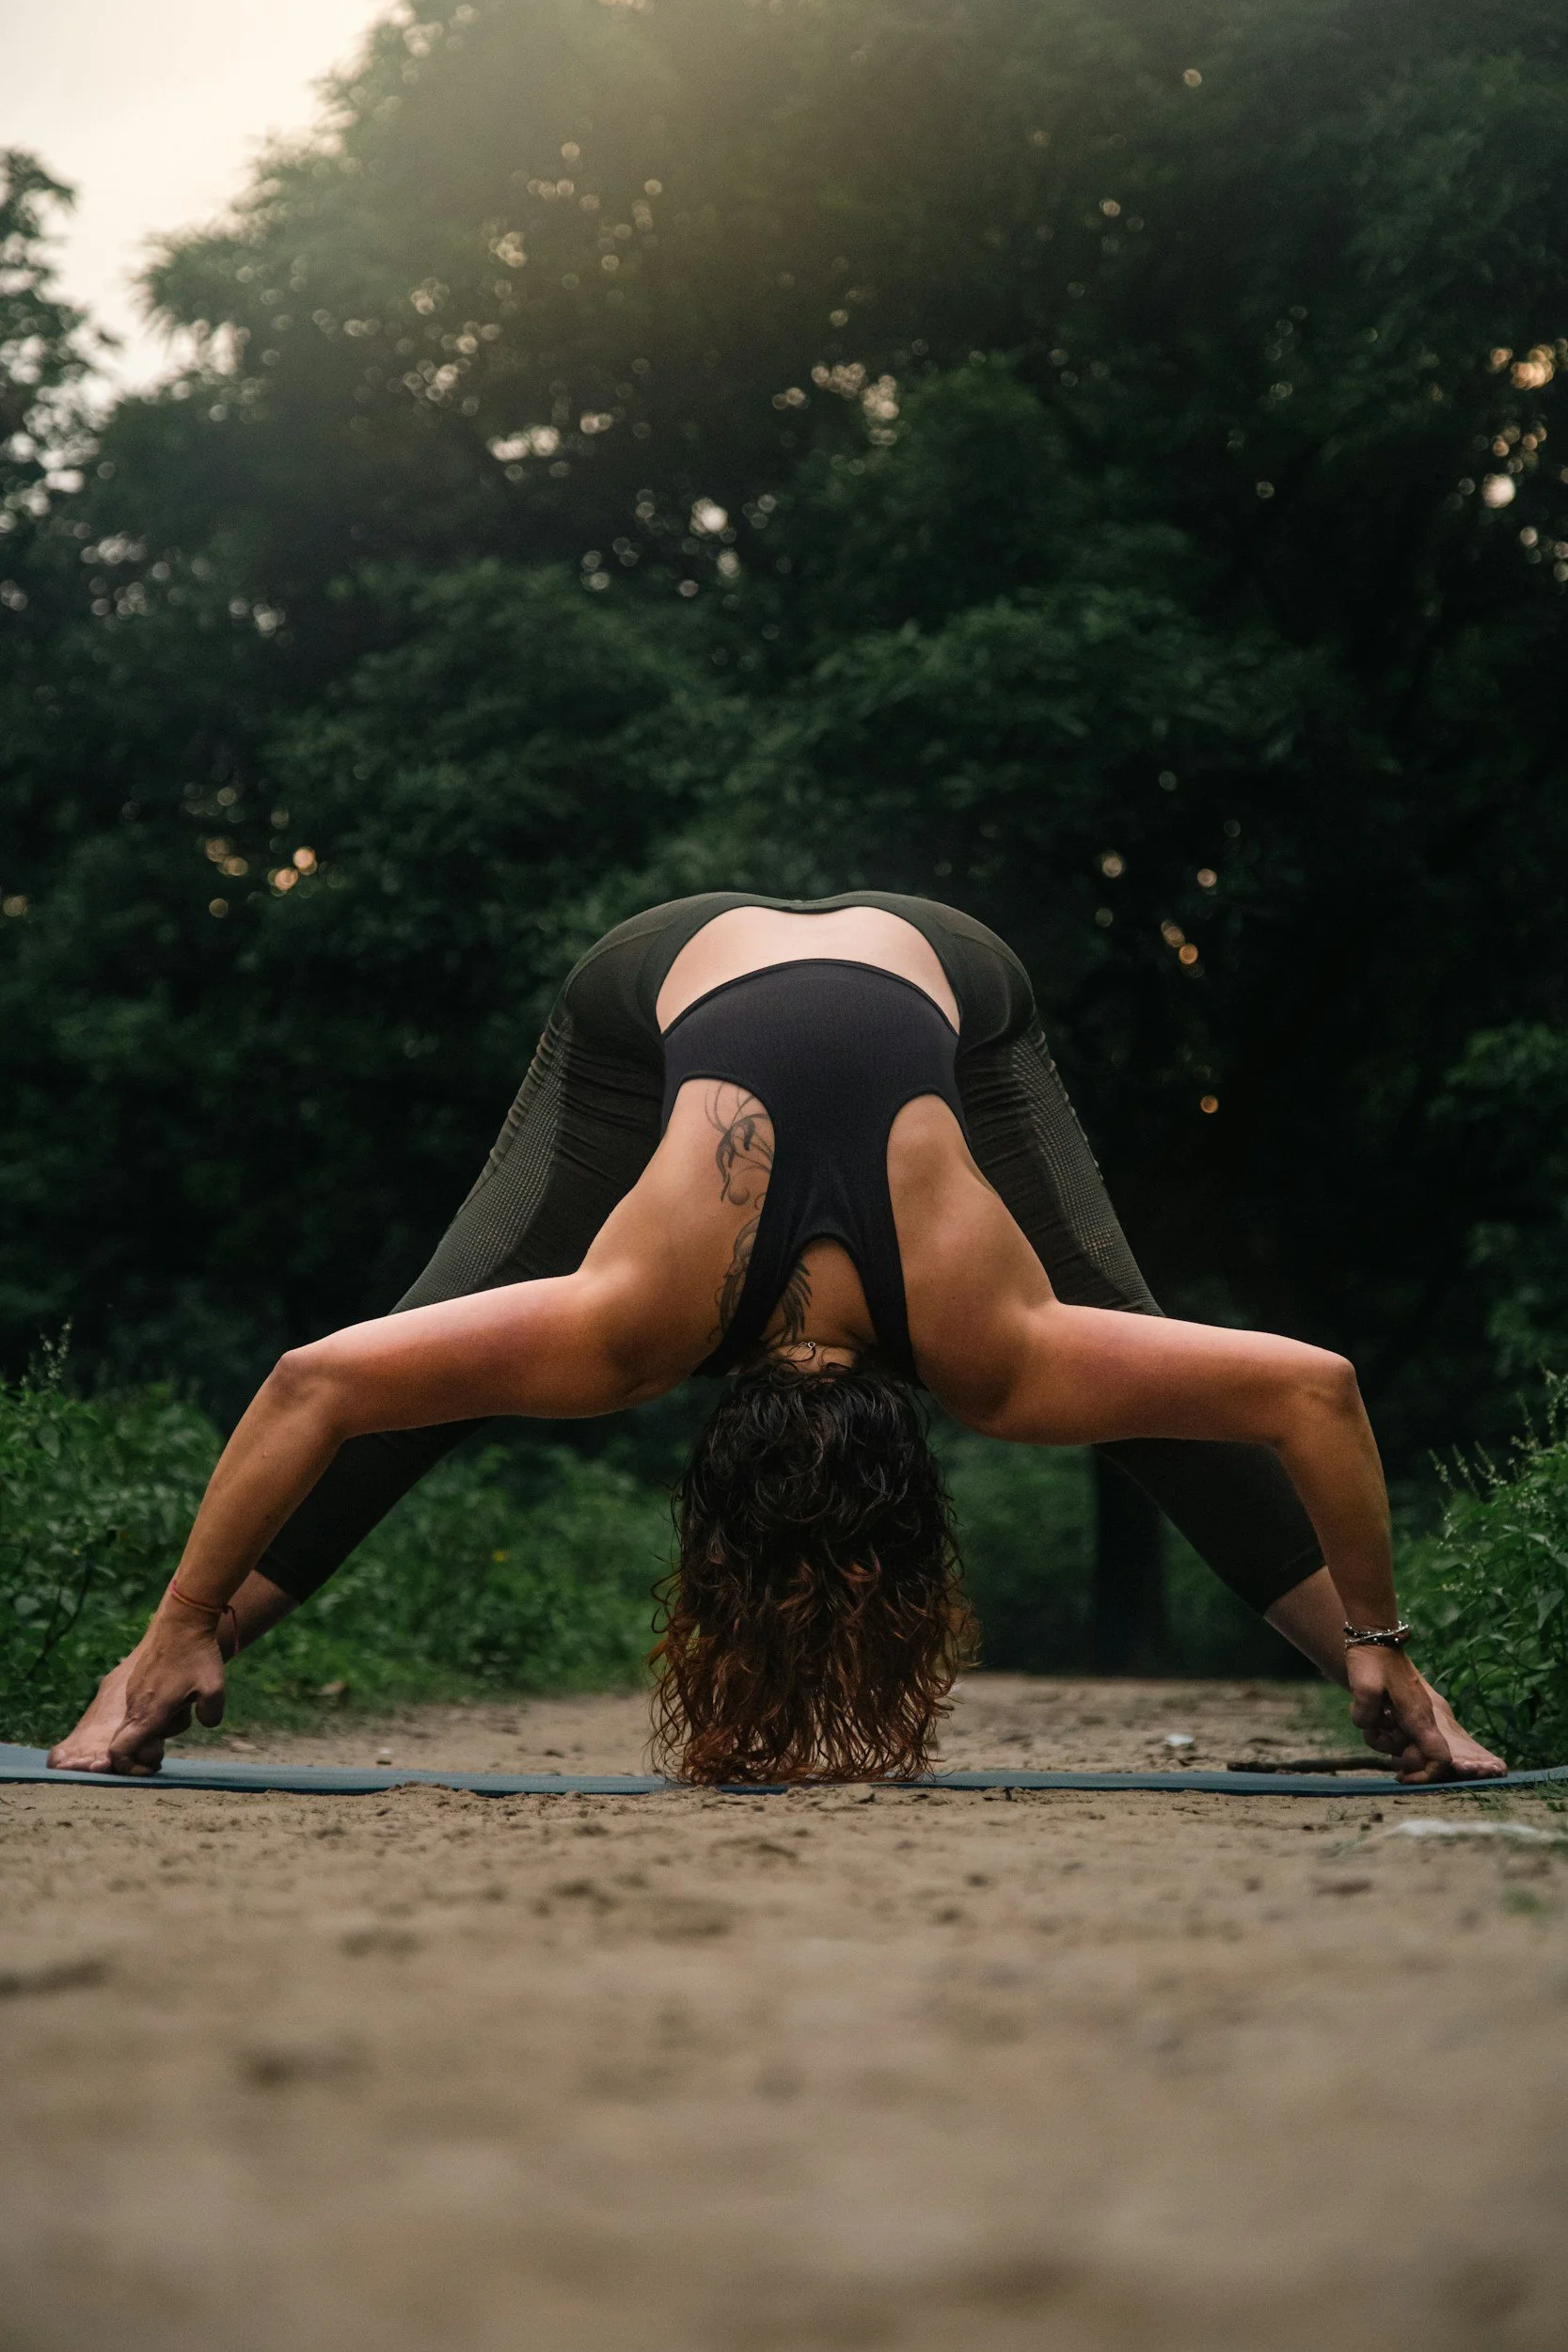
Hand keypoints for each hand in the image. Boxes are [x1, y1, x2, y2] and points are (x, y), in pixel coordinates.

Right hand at [106, 1607, 225, 1774]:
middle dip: (151, 1745)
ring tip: (185, 1701)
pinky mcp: (136, 1681)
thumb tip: (206, 1724)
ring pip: (140, 1722)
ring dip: (160, 1722)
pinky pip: (143, 1706)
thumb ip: (211, 1715)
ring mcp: (133, 1692)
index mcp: (149, 1713)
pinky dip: (159, 1707)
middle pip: (130, 1742)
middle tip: (181, 1721)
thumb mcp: (215, 1688)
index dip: (130, 1767)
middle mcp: (135, 1705)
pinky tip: (181, 1690)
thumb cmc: (198, 1655)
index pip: (120, 1751)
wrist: (182, 1620)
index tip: (152, 1765)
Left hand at [1346, 1645, 1453, 1781]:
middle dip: (1395, 1753)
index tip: (1403, 1778)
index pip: (1438, 1757)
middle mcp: (1420, 1719)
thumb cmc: (1371, 1662)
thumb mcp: (1364, 1688)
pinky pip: (1391, 1731)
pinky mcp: (1401, 1711)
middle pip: (1416, 1755)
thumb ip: (1367, 1715)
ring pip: (1400, 1744)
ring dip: (1381, 1737)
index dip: (1426, 1774)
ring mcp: (1411, 1715)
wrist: (1373, 1640)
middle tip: (1376, 1731)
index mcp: (1418, 1717)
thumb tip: (1370, 1728)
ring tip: (1370, 1714)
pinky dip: (1378, 1727)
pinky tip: (1370, 1711)